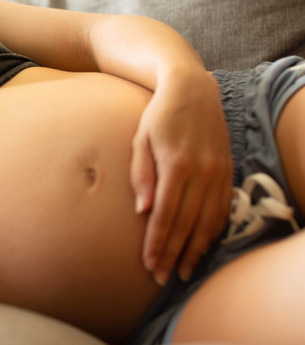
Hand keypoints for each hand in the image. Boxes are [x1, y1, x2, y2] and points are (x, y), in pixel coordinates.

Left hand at [130, 70, 232, 285]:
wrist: (193, 90)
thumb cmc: (159, 115)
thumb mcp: (141, 139)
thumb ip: (141, 174)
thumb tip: (143, 210)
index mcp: (176, 164)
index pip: (166, 214)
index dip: (157, 242)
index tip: (149, 263)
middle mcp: (201, 171)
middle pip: (187, 223)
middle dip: (173, 253)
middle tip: (162, 277)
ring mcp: (218, 172)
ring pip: (208, 221)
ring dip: (195, 250)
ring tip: (183, 272)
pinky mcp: (227, 171)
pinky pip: (222, 209)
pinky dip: (212, 231)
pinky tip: (202, 247)